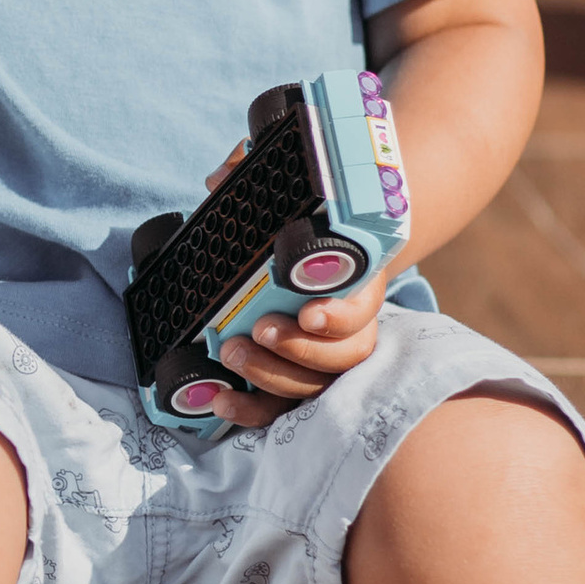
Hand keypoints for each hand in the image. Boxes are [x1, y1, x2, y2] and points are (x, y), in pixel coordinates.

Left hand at [198, 136, 395, 428]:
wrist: (324, 250)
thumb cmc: (303, 222)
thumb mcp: (285, 191)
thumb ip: (255, 174)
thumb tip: (220, 179)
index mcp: (358, 281)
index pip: (364, 307)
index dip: (341, 316)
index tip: (308, 312)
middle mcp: (350, 325)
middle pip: (344, 356)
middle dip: (299, 351)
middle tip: (255, 331)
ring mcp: (324, 357)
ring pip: (317, 386)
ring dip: (272, 376)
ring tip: (230, 354)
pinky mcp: (296, 378)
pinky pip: (284, 408)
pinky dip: (253, 409)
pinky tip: (221, 400)